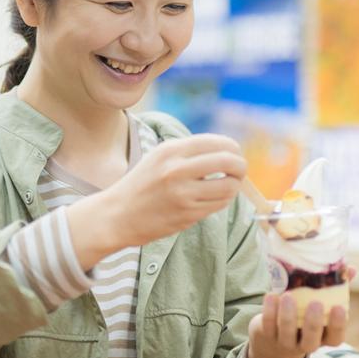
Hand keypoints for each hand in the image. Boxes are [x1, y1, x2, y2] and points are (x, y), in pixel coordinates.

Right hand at [67, 134, 245, 268]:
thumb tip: (226, 150)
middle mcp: (177, 169)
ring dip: (234, 186)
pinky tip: (216, 198)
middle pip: (228, 161)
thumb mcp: (159, 157)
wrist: (118, 215)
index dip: (232, 148)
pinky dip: (224, 200)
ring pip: (229, 186)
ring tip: (228, 186)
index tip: (235, 154)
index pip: (216, 142)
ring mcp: (183, 193)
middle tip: (240, 170)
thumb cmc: (141, 184)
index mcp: (170, 150)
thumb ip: (189, 151)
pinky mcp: (187, 214)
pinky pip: (219, 204)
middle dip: (241, 166)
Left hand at [245, 269, 355, 357]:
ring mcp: (286, 342)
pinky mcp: (268, 335)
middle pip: (311, 340)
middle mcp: (306, 344)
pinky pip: (269, 326)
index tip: (340, 307)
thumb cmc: (304, 313)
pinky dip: (269, 311)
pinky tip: (271, 295)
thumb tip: (351, 268)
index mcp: (324, 337)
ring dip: (288, 316)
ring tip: (288, 296)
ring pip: (287, 334)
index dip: (338, 325)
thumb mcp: (321, 303)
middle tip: (315, 303)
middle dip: (313, 323)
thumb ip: (335, 287)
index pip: (335, 338)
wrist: (274, 335)